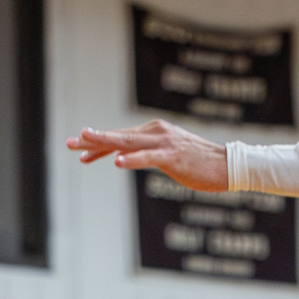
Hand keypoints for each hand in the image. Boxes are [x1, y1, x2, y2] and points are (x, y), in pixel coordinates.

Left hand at [68, 118, 227, 191]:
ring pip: (128, 142)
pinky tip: (117, 162)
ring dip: (105, 142)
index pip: (121, 137)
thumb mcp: (170, 156)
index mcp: (155, 132)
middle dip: (92, 140)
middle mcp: (157, 132)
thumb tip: (130, 158)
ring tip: (85, 141)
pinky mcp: (173, 157)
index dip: (98, 143)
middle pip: (118, 137)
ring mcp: (165, 143)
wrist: (230, 166)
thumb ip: (151, 154)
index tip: (78, 148)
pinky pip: (148, 157)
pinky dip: (132, 159)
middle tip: (69, 143)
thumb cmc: (201, 164)